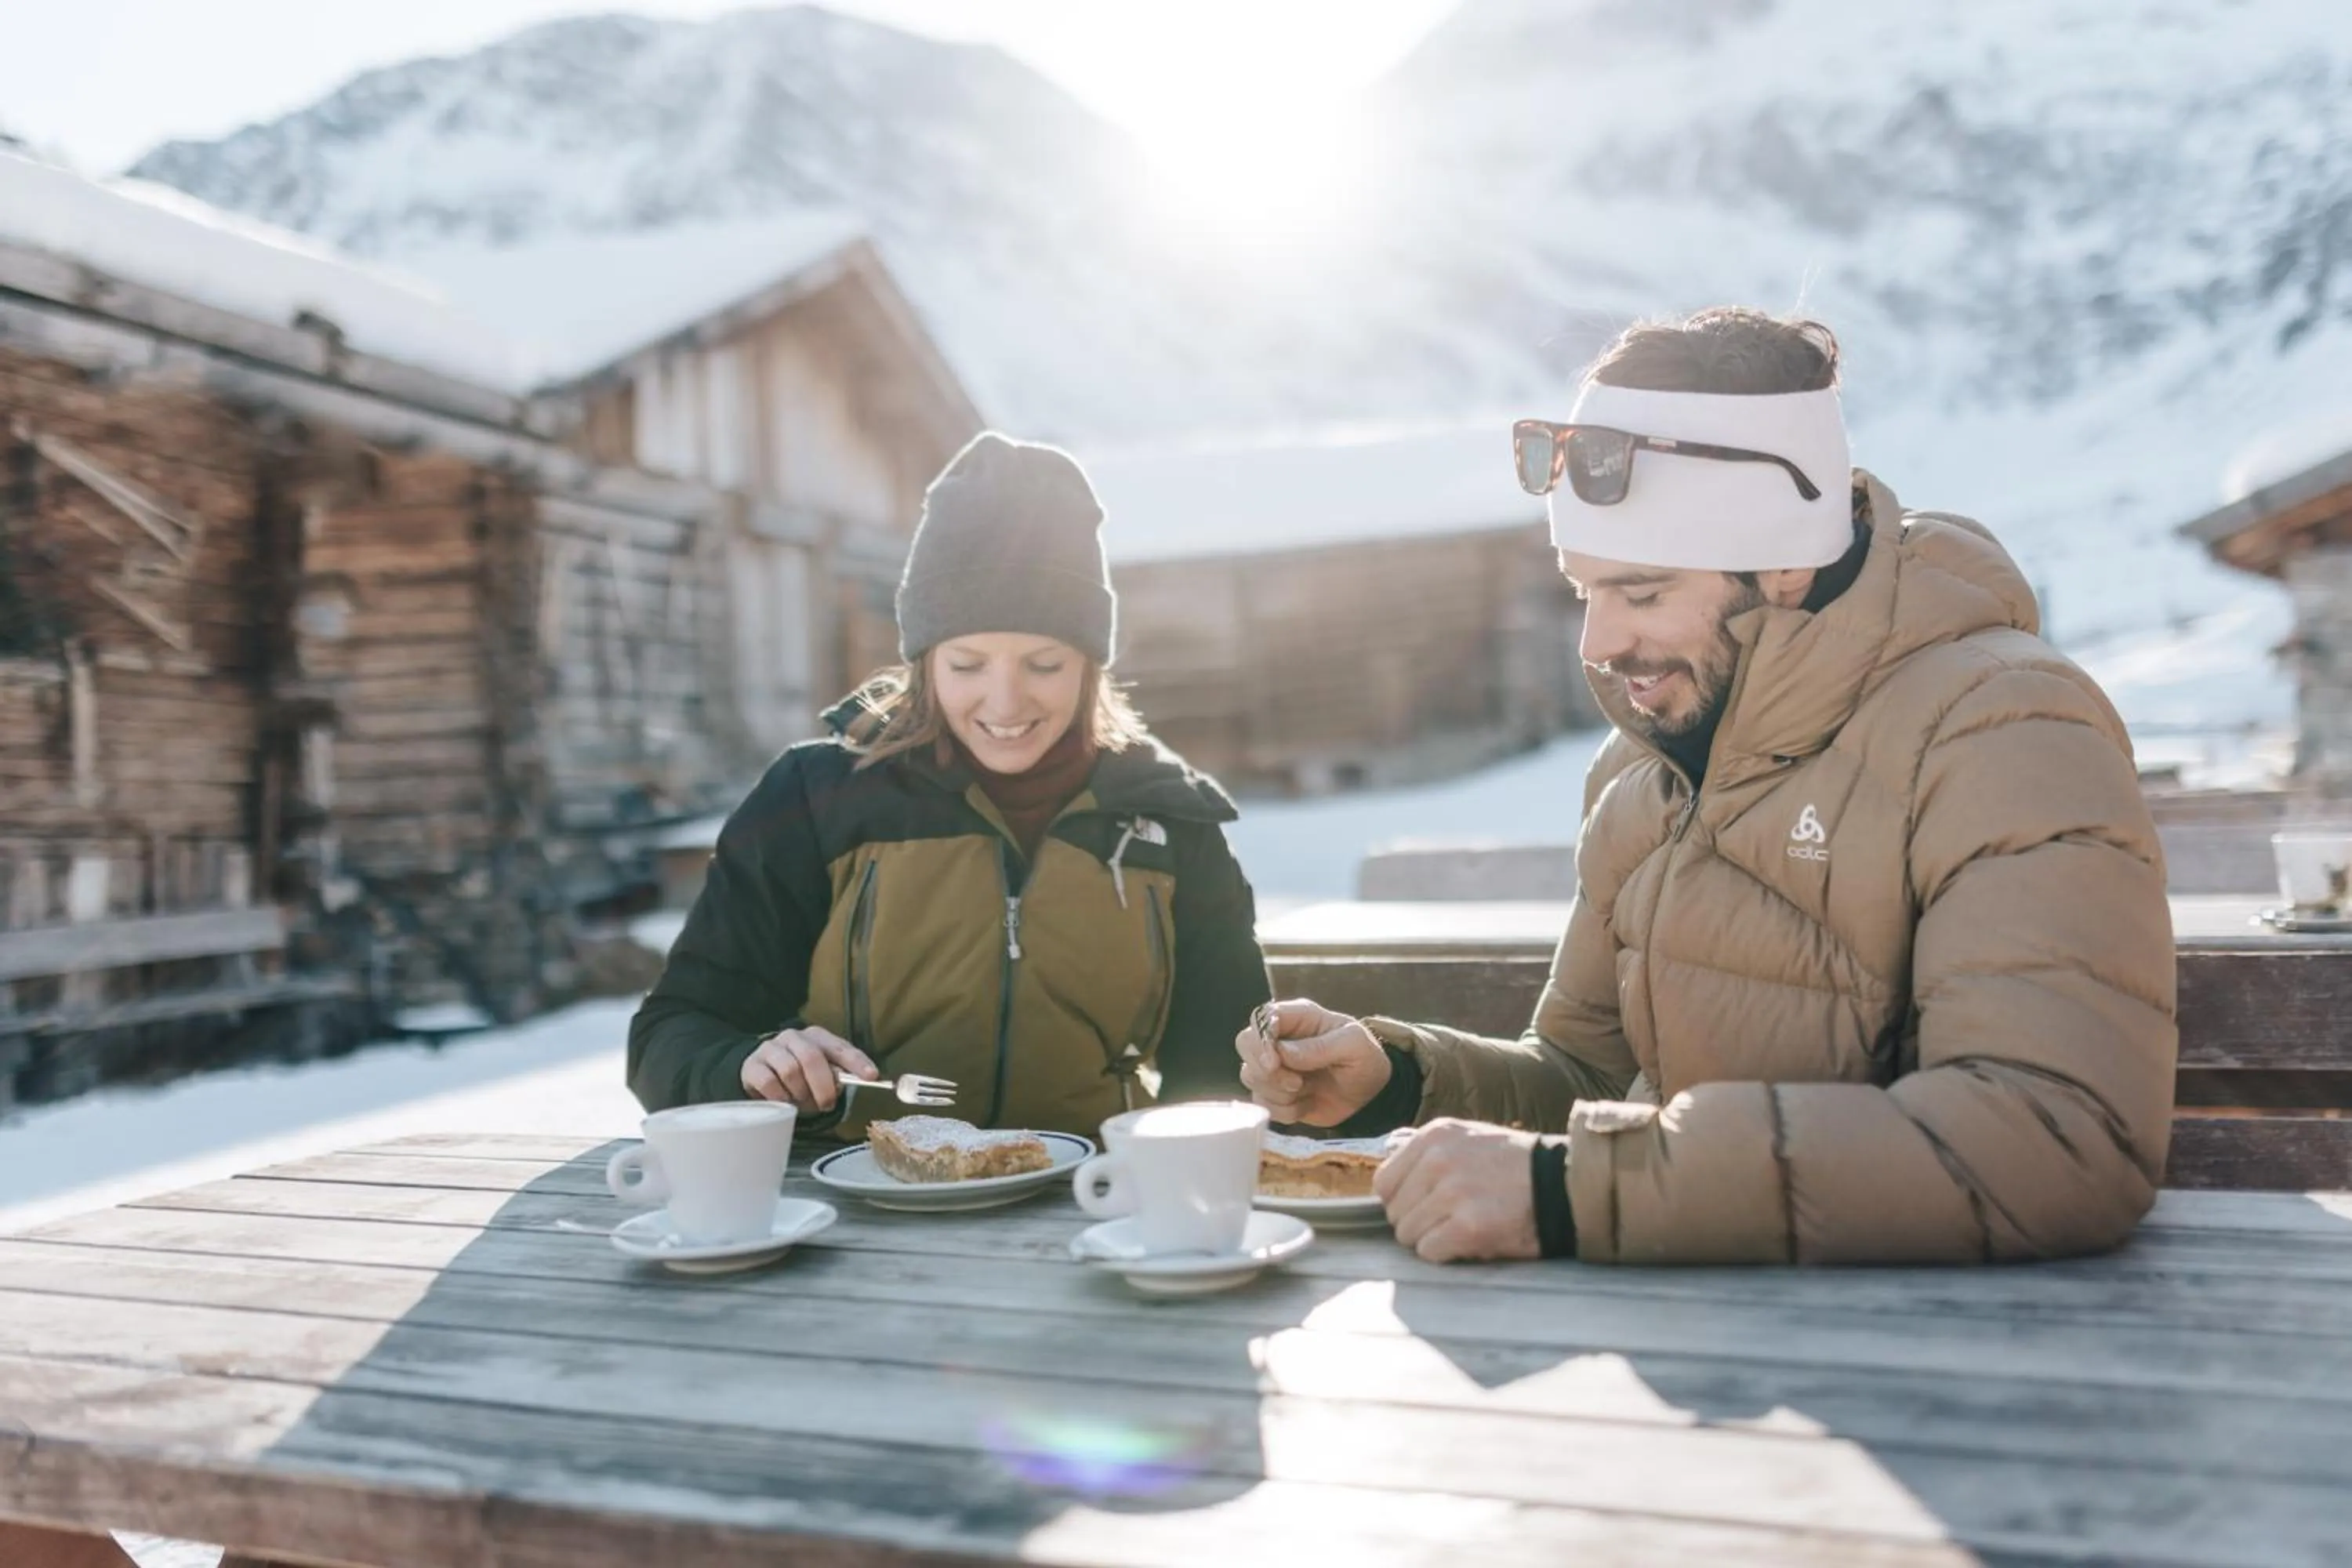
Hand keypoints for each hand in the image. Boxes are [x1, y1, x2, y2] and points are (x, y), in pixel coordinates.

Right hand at [740, 1027, 877, 1113]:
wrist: (760, 1071)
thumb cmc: (798, 1074)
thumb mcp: (820, 1072)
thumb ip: (835, 1075)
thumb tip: (847, 1082)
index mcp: (816, 1036)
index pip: (839, 1047)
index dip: (856, 1061)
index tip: (871, 1076)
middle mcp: (793, 1037)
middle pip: (812, 1058)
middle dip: (823, 1086)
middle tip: (827, 1104)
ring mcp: (770, 1049)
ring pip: (790, 1071)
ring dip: (800, 1093)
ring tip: (802, 1102)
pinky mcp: (752, 1066)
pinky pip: (769, 1082)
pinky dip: (780, 1097)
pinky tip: (784, 1100)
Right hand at [1234, 998, 1391, 1126]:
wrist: (1372, 1096)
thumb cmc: (1365, 1059)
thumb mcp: (1354, 1045)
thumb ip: (1320, 1046)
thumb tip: (1283, 1052)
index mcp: (1298, 1017)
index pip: (1261, 1018)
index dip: (1260, 1040)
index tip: (1275, 1063)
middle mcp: (1280, 1038)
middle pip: (1245, 1044)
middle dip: (1266, 1071)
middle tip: (1296, 1083)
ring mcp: (1275, 1067)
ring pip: (1250, 1077)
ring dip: (1278, 1093)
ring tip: (1307, 1091)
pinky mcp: (1275, 1093)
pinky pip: (1262, 1103)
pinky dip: (1284, 1110)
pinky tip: (1306, 1104)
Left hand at [1375, 1118, 1542, 1263]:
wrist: (1564, 1183)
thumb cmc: (1514, 1167)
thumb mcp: (1466, 1140)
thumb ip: (1426, 1157)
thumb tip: (1388, 1190)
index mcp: (1434, 1136)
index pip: (1383, 1183)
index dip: (1402, 1201)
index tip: (1425, 1207)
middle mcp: (1438, 1160)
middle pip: (1395, 1212)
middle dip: (1418, 1223)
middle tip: (1449, 1220)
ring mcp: (1453, 1193)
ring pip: (1408, 1235)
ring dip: (1432, 1239)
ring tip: (1463, 1228)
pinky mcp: (1469, 1226)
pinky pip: (1429, 1251)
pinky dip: (1446, 1254)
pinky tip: (1470, 1241)